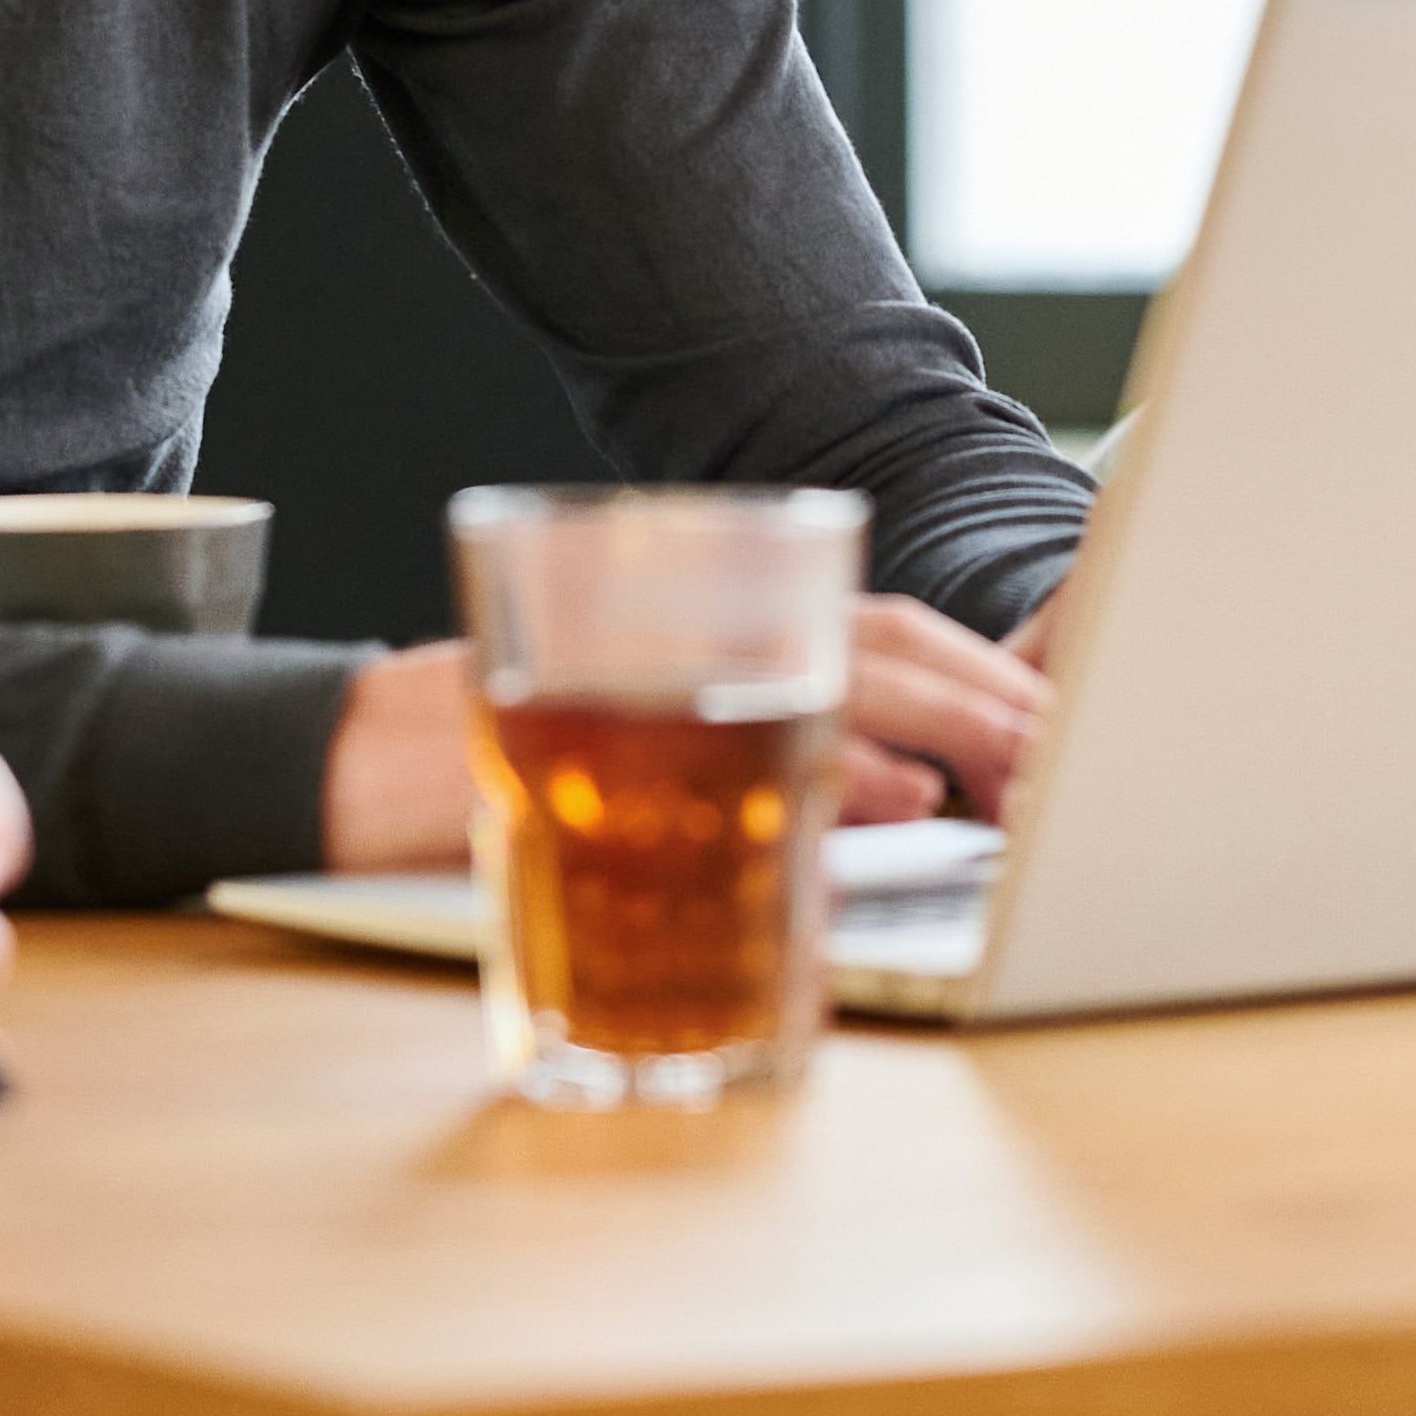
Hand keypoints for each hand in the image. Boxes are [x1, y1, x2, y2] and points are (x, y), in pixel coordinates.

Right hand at [315, 595, 1063, 868]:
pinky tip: (894, 792)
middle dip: (991, 700)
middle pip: (877, 640)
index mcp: (714, 622)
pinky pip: (734, 746)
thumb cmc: (500, 771)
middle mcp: (695, 623)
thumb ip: (772, 771)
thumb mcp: (643, 762)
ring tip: (1024, 773)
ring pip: (831, 670)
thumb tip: (907, 792)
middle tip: (1078, 760)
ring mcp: (652, 662)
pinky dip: (826, 767)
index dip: (979, 673)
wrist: (336, 759)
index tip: (1064, 727)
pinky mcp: (610, 720)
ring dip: (941, 722)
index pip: (877, 629)